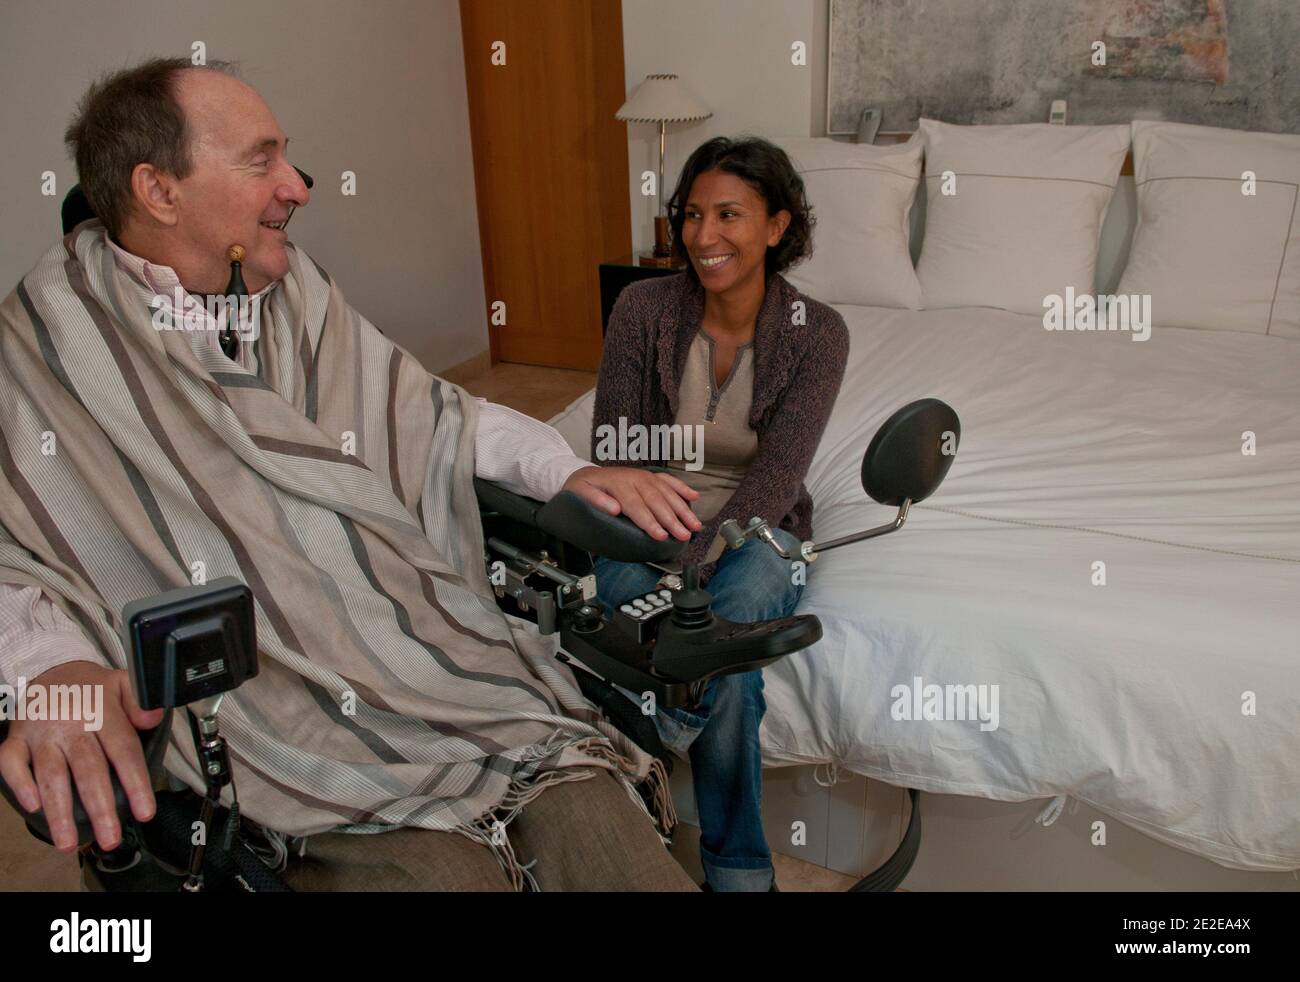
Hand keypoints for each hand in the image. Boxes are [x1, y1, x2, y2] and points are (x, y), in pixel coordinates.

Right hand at [0, 661, 164, 852]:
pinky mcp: (17, 739)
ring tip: (68, 841)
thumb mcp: (122, 683)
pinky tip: (33, 807)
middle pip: (88, 769)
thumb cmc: (91, 686)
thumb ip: (140, 700)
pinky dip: (20, 784)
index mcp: (102, 712)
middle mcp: (71, 725)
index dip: (135, 782)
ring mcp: (42, 734)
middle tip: (109, 838)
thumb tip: (154, 717)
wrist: (50, 669)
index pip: (123, 751)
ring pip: (51, 774)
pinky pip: (11, 763)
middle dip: (99, 807)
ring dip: (59, 810)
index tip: (144, 811)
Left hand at [561, 466, 702, 541]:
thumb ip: (595, 500)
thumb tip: (613, 508)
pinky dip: (683, 488)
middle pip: (657, 501)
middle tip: (684, 535)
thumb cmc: (583, 486)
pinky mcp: (650, 476)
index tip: (660, 535)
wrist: (585, 473)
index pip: (636, 506)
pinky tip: (694, 497)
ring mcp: (645, 476)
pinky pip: (670, 481)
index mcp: (619, 484)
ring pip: (668, 493)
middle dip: (672, 520)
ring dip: (683, 509)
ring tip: (695, 525)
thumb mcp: (580, 492)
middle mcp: (635, 478)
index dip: (649, 522)